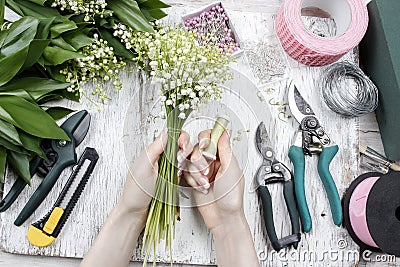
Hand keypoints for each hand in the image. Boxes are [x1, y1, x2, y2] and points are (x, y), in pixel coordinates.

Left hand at [118, 130, 192, 222]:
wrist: (137, 213)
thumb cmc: (136, 192)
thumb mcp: (144, 167)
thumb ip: (155, 148)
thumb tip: (165, 132)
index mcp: (155, 151)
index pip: (173, 137)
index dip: (182, 139)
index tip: (183, 147)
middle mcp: (164, 158)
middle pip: (184, 147)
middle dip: (189, 154)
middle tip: (183, 164)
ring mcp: (171, 169)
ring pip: (189, 161)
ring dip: (195, 167)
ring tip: (194, 176)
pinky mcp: (175, 179)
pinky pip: (188, 173)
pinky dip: (194, 177)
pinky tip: (197, 183)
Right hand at [183, 130, 259, 266]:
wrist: (223, 218)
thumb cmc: (232, 197)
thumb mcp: (231, 170)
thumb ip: (225, 149)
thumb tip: (224, 131)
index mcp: (224, 156)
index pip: (211, 138)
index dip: (205, 139)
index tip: (204, 145)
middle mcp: (213, 161)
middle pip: (197, 148)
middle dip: (199, 159)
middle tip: (206, 170)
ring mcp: (202, 170)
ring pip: (189, 160)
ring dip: (196, 173)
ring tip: (205, 183)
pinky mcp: (194, 180)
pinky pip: (186, 173)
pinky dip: (192, 180)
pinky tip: (201, 188)